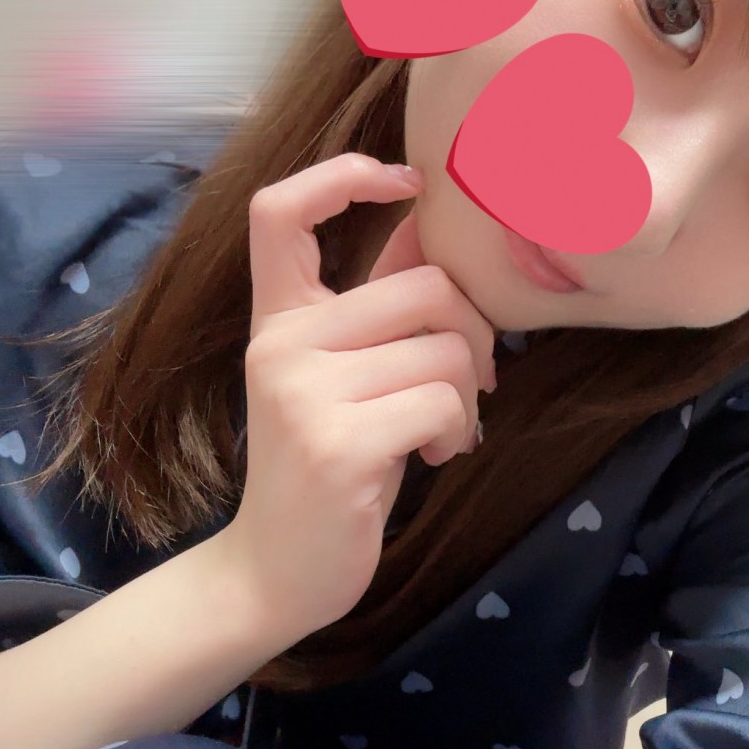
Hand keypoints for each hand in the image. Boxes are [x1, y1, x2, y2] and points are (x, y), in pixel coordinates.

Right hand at [219, 153, 495, 642]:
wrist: (275, 572)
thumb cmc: (323, 471)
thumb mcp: (340, 381)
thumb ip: (376, 313)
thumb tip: (430, 228)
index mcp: (278, 321)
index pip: (280, 212)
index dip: (346, 175)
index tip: (408, 183)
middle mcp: (281, 345)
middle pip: (425, 284)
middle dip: (474, 333)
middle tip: (468, 384)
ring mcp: (304, 394)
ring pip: (447, 350)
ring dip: (468, 398)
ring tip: (441, 434)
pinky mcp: (338, 444)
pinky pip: (443, 402)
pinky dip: (458, 432)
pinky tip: (433, 459)